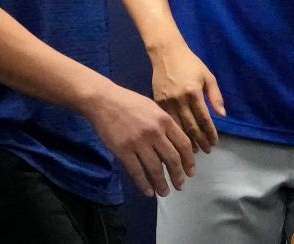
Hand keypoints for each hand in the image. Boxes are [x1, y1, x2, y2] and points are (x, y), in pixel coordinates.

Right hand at [84, 83, 195, 197]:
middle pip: (172, 159)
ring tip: (164, 192)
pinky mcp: (123, 150)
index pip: (183, 144)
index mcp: (164, 120)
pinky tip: (148, 191)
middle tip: (180, 186)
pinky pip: (136, 171)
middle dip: (178, 176)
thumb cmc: (128, 102)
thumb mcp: (152, 108)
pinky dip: (144, 184)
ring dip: (162, 184)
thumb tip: (174, 145)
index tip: (190, 172)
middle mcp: (154, 132)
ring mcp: (138, 142)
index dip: (189, 161)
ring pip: (155, 169)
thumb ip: (164, 125)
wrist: (103, 100)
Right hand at [150, 43, 225, 152]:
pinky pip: (167, 122)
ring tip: (194, 151)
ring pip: (178, 127)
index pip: (204, 118)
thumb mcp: (208, 76)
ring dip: (187, 141)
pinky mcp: (157, 102)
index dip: (210, 133)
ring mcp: (166, 101)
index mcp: (193, 92)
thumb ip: (216, 96)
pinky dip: (174, 133)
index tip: (214, 142)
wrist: (166, 53)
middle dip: (200, 141)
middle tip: (207, 150)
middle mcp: (179, 99)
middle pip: (191, 126)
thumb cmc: (190, 64)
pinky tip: (179, 141)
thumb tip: (222, 115)